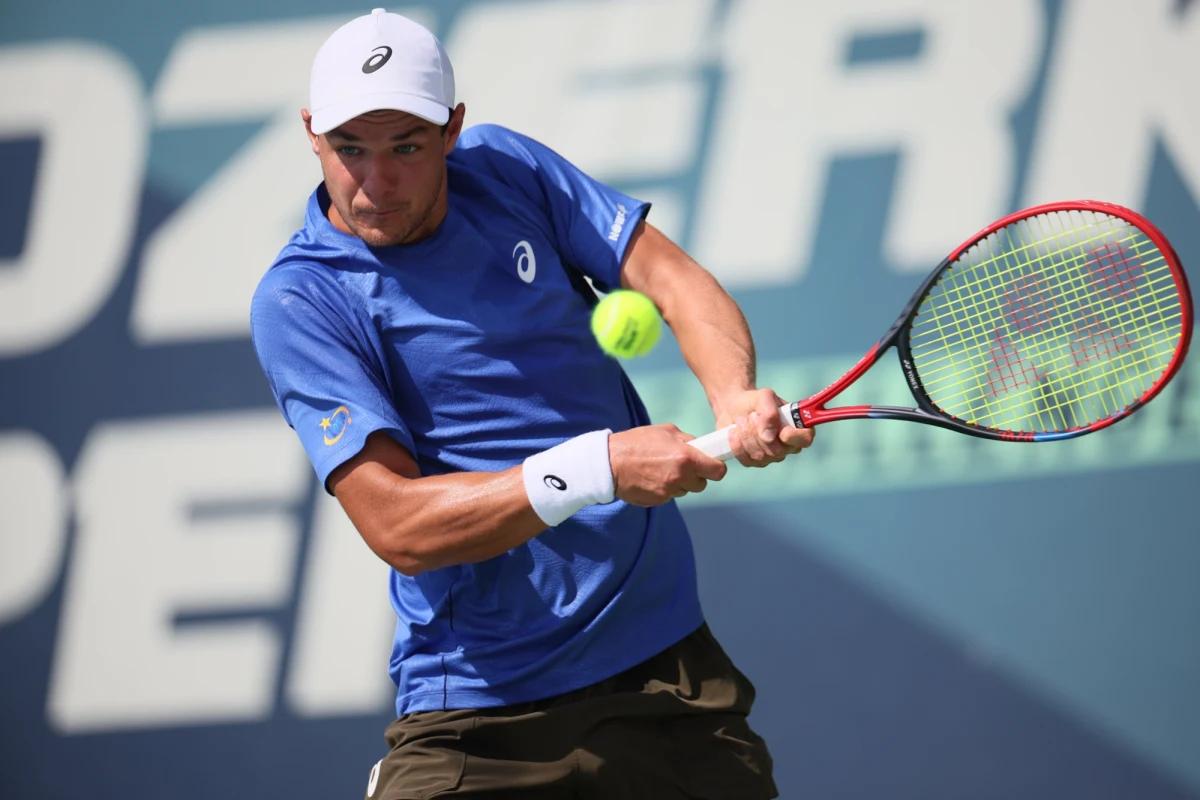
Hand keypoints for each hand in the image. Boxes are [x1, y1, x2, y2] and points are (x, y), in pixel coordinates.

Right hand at [608, 424, 727, 505]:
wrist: (609, 463)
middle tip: (681, 466)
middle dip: (695, 476)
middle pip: (702, 484)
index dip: (715, 468)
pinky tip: (651, 478)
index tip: (710, 464)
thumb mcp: (666, 431)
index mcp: (686, 458)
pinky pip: (669, 496)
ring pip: (685, 490)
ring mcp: (669, 492)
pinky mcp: (658, 501)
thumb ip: (687, 441)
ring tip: (660, 470)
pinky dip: (664, 489)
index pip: (718, 471)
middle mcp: (681, 478)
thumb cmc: (637, 442)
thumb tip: (700, 448)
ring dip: (679, 483)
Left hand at [714, 388, 814, 467]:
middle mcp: (787, 446)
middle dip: (759, 432)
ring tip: (742, 420)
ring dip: (747, 435)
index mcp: (796, 428)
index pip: (806, 439)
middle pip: (777, 451)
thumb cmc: (754, 401)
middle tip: (752, 415)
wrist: (733, 407)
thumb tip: (768, 437)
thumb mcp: (764, 396)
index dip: (794, 437)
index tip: (782, 430)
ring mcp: (771, 457)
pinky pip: (746, 460)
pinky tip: (734, 431)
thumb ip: (769, 412)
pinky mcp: (753, 462)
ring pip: (759, 456)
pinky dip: (737, 444)